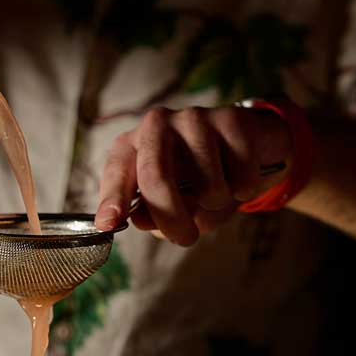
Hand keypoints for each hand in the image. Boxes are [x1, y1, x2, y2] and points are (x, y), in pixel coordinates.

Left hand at [95, 104, 291, 244]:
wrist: (246, 145)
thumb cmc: (198, 178)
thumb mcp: (170, 201)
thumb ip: (152, 214)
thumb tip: (143, 220)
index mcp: (132, 145)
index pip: (118, 174)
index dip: (112, 200)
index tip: (108, 224)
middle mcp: (156, 125)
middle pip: (156, 177)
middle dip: (172, 218)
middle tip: (186, 237)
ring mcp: (193, 118)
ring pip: (206, 182)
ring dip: (216, 202)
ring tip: (217, 193)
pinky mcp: (230, 120)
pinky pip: (240, 174)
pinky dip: (244, 189)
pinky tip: (239, 177)